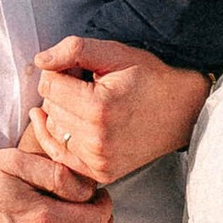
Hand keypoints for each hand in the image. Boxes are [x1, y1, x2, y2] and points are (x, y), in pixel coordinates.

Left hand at [34, 35, 210, 181]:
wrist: (183, 110)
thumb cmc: (149, 78)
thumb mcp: (116, 52)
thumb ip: (74, 50)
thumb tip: (40, 60)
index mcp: (99, 107)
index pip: (48, 85)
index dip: (59, 71)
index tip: (78, 69)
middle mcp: (96, 139)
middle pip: (49, 107)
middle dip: (60, 91)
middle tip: (86, 84)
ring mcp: (99, 160)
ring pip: (52, 129)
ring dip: (61, 114)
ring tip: (87, 103)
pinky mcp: (101, 172)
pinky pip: (60, 155)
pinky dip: (59, 137)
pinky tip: (68, 121)